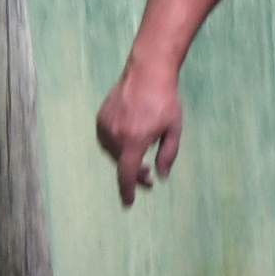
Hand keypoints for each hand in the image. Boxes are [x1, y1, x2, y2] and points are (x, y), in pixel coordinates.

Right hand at [94, 68, 183, 206]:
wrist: (147, 72)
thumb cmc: (165, 101)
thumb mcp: (174, 130)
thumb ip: (167, 155)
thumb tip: (160, 176)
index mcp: (134, 140)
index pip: (127, 174)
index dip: (127, 190)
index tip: (128, 203)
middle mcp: (116, 135)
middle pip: (121, 164)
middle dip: (133, 174)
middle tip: (148, 176)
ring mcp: (105, 125)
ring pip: (112, 153)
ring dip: (125, 159)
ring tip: (140, 155)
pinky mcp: (100, 117)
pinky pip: (106, 139)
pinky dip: (117, 146)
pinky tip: (130, 140)